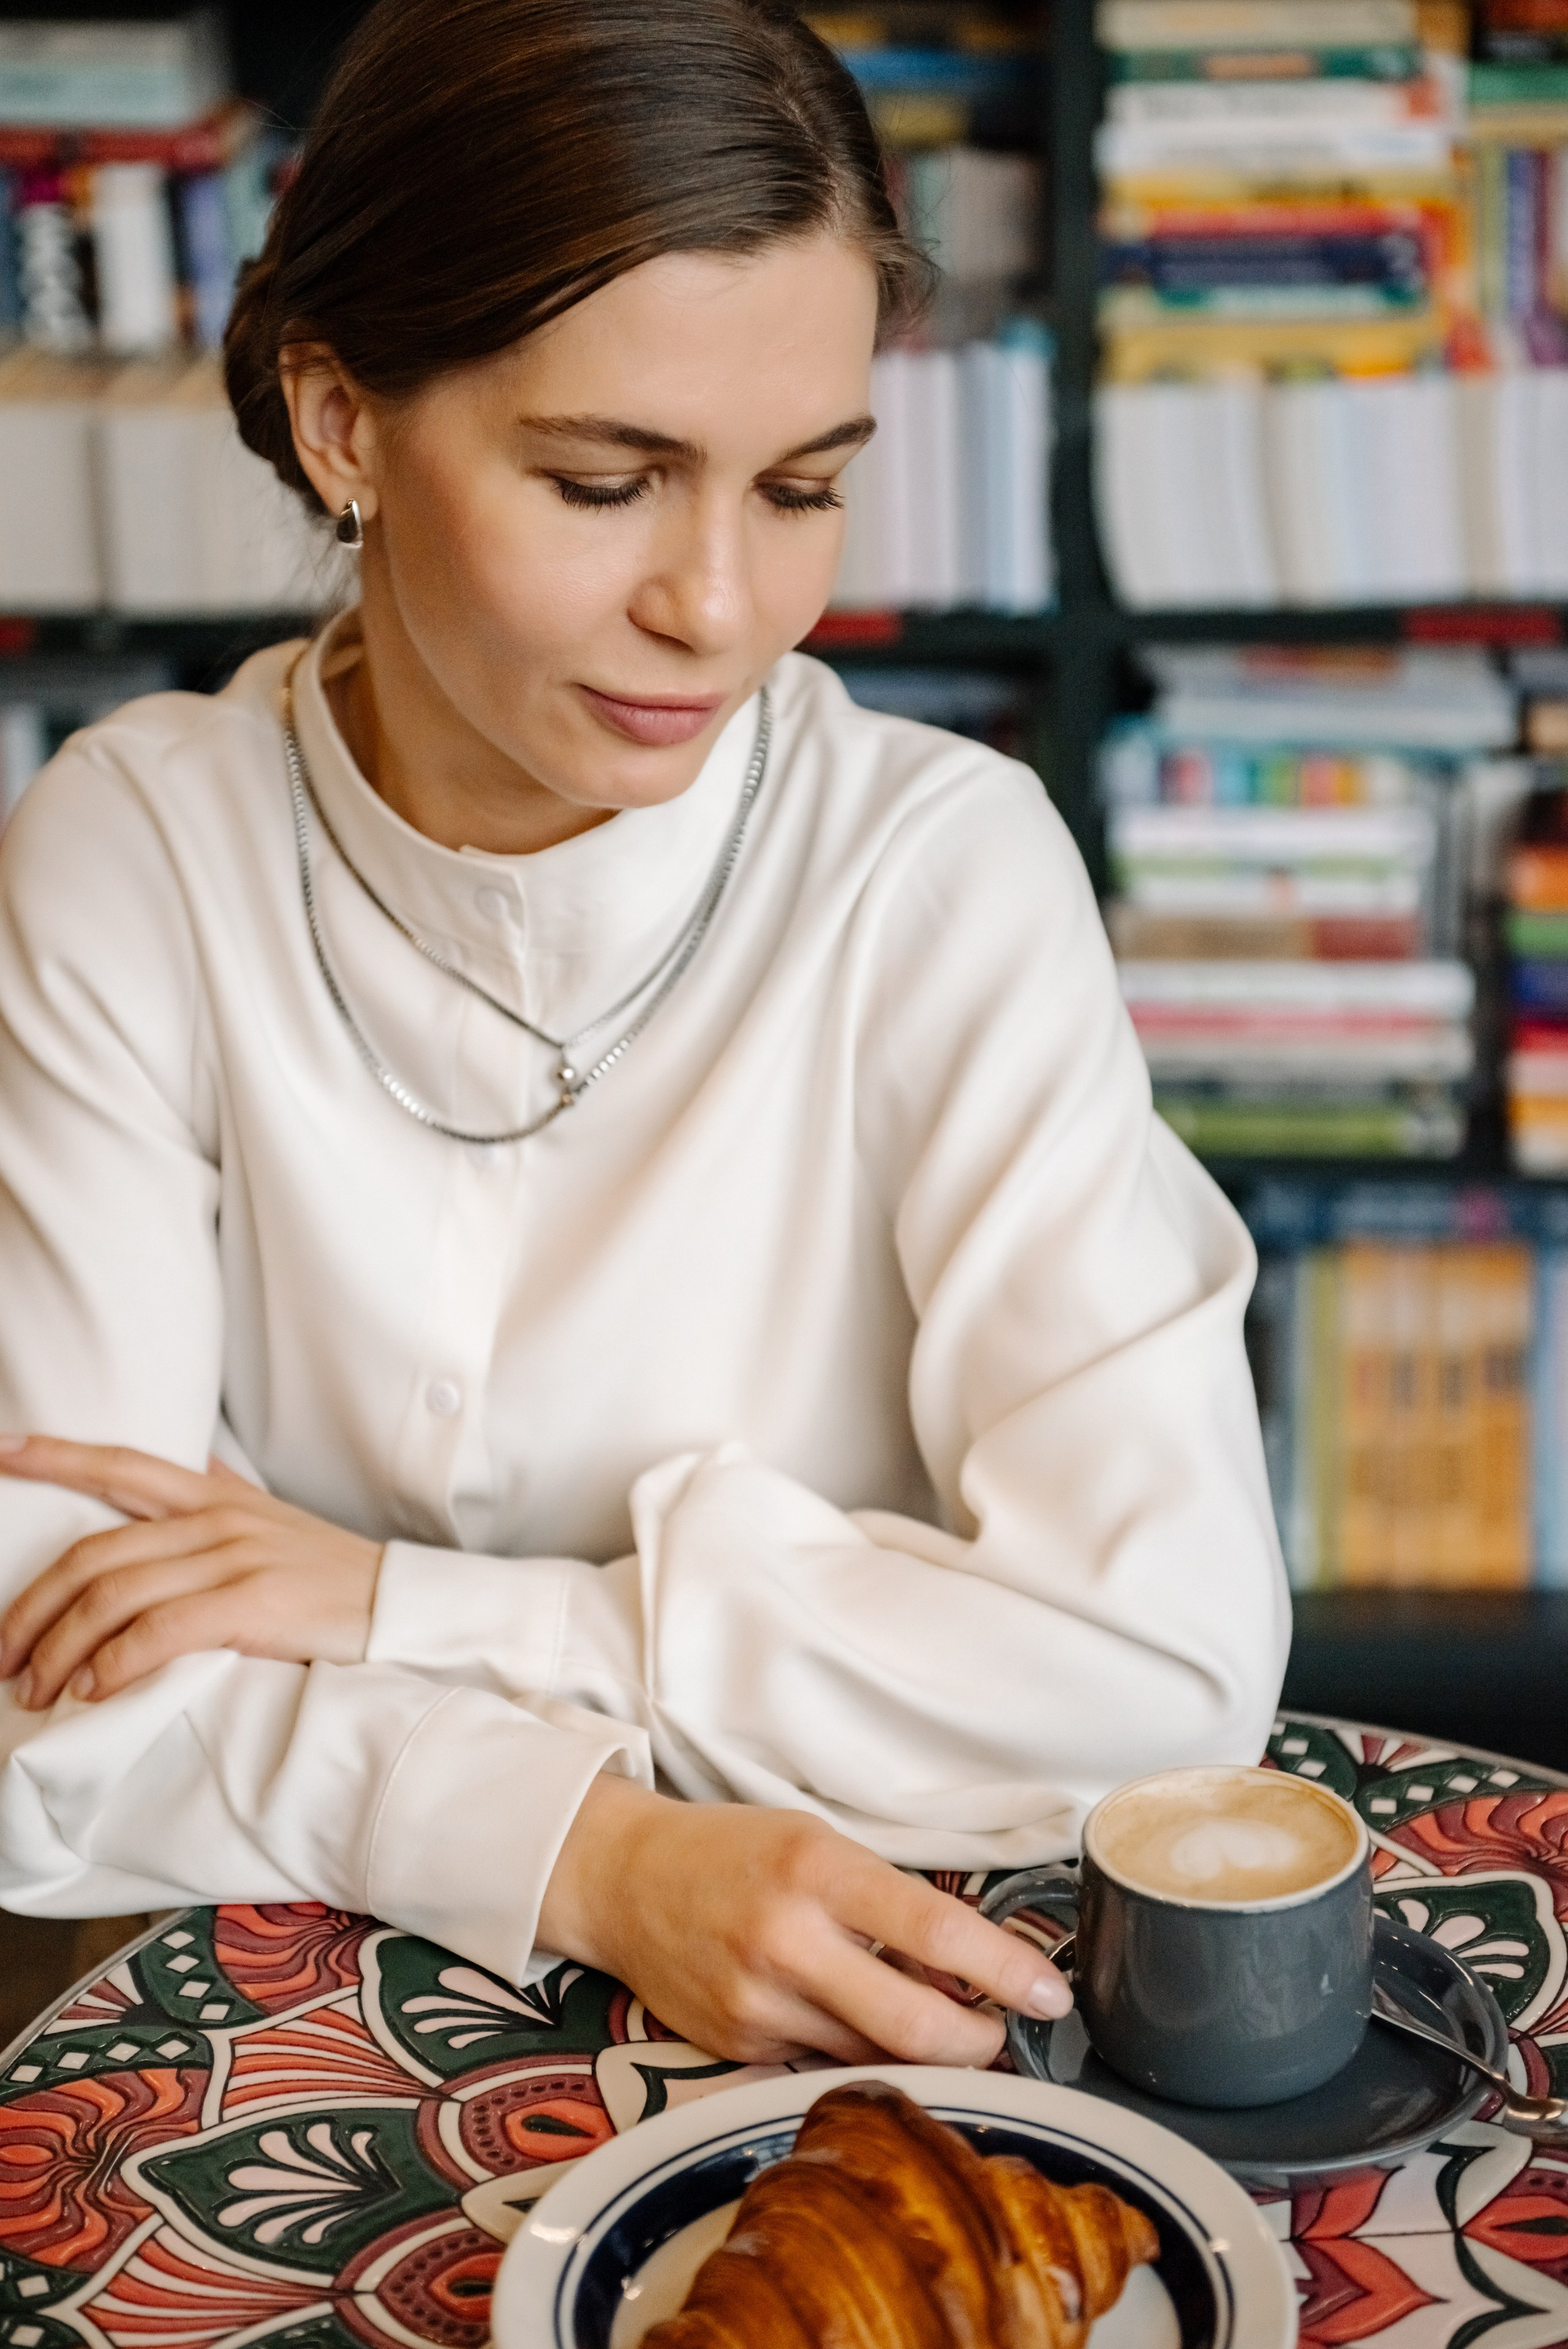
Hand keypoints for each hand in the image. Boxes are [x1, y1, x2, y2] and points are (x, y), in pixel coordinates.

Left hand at [0, 1436, 382, 1707]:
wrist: (401, 1607)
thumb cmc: (331, 1576)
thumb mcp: (274, 1521)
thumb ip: (224, 1495)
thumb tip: (188, 1468)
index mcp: (215, 1497)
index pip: (120, 1465)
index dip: (54, 1457)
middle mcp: (217, 1520)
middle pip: (94, 1553)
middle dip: (32, 1608)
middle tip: (3, 1656)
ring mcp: (236, 1560)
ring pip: (115, 1596)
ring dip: (60, 1649)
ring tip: (36, 1689)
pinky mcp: (254, 1604)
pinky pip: (161, 1631)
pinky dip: (115, 1663)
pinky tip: (94, 1689)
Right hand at [538, 1773, 1072, 2066]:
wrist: (625, 1880)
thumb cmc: (736, 1851)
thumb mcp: (819, 1844)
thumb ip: (888, 1904)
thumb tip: (968, 1972)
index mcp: (818, 1868)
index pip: (936, 1933)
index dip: (1007, 1971)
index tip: (1051, 1996)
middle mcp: (786, 1938)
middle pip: (914, 2025)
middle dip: (977, 2043)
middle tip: (999, 2033)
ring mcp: (757, 2001)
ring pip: (873, 2055)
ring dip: (918, 2050)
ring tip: (929, 2021)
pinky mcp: (736, 2045)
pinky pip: (822, 2064)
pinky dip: (854, 2051)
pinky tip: (847, 2019)